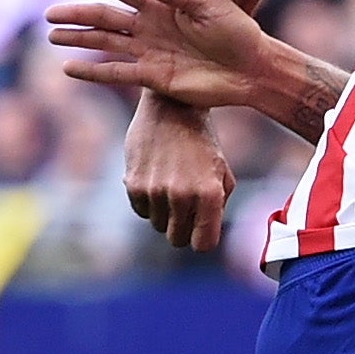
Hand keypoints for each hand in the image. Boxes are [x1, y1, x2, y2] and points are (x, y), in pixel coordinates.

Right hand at [51, 0, 278, 114]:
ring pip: (104, 43)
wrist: (252, 69)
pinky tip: (68, 69)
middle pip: (104, 17)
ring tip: (52, 37)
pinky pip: (116, 73)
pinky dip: (92, 72)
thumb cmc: (237, 31)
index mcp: (161, 4)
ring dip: (78, 40)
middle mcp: (149, 26)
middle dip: (76, 14)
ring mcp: (148, 51)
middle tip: (48, 14)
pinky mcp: (152, 77)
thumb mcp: (209, 4)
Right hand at [119, 90, 233, 253]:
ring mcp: (155, 191)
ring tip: (171, 185)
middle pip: (178, 240)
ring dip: (165, 212)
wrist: (170, 108)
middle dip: (183, 228)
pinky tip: (155, 178)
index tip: (201, 230)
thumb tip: (202, 235)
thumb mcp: (222, 171)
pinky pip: (141, 211)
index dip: (202, 239)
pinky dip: (148, 202)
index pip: (203, 245)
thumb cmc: (201, 142)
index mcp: (209, 193)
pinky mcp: (133, 185)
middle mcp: (182, 195)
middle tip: (186, 207)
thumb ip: (218, 206)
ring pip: (158, 225)